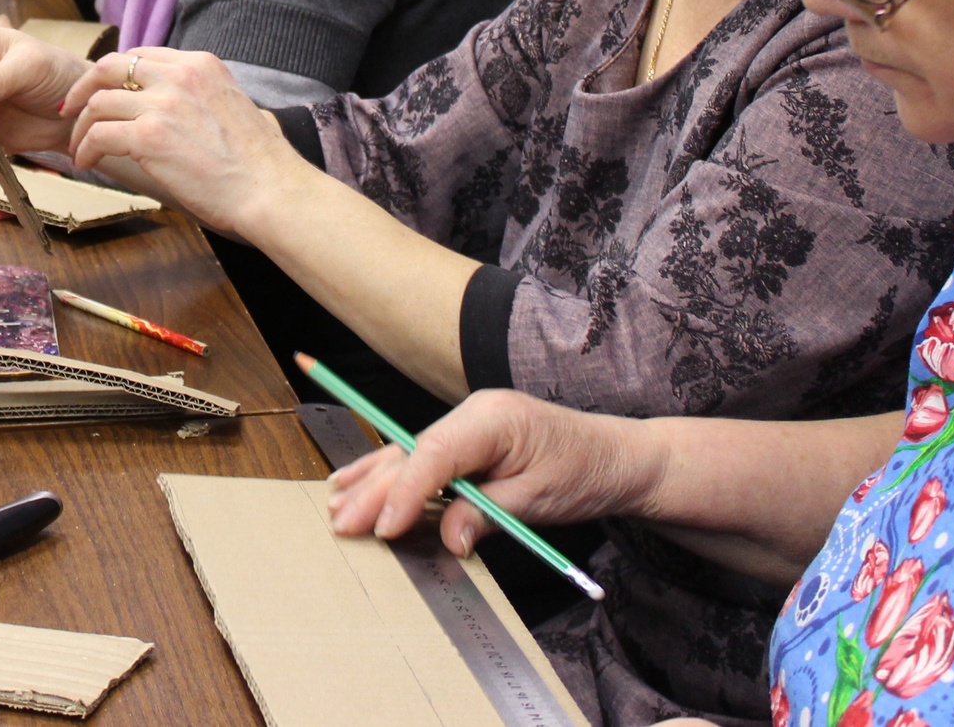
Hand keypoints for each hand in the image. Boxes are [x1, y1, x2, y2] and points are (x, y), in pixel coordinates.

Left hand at [57, 48, 302, 233]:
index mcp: (200, 64)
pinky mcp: (150, 136)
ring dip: (82, 126)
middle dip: (83, 87)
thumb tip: (166, 107)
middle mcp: (180, 75)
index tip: (99, 91)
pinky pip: (99, 135)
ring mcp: (163, 104)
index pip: (141, 55)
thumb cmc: (255, 162)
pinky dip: (86, 148)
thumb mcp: (228, 104)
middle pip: (110, 67)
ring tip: (81, 147)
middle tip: (71, 109)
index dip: (112, 74)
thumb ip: (196, 95)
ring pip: (99, 103)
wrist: (270, 189)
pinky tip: (87, 162)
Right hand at [325, 389, 665, 563]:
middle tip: (343, 522)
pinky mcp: (467, 440)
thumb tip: (448, 539)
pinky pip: (422, 455)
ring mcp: (467, 423)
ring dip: (372, 478)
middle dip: (375, 489)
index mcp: (493, 418)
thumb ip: (487, 515)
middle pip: (412, 452)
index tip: (384, 526)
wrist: (616, 458)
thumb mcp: (539, 500)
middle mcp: (473, 413)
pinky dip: (391, 471)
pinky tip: (359, 480)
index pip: (435, 453)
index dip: (406, 491)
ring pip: (409, 451)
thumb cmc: (585, 471)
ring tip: (336, 500)